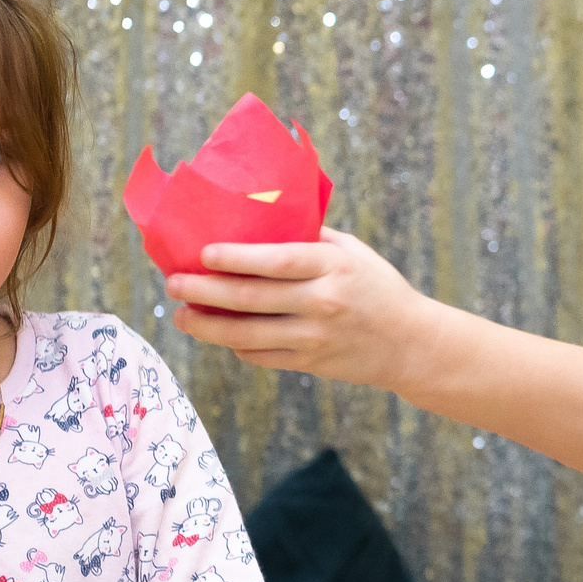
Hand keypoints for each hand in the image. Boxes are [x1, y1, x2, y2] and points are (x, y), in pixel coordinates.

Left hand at [166, 228, 429, 389]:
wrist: (410, 343)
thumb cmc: (377, 287)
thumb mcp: (352, 252)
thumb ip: (309, 237)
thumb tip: (256, 218)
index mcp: (333, 268)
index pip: (275, 261)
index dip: (234, 258)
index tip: (203, 253)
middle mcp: (322, 304)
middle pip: (250, 300)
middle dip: (203, 292)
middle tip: (173, 284)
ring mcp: (314, 338)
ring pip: (246, 335)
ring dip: (206, 326)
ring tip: (181, 315)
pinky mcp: (309, 363)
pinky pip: (259, 356)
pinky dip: (234, 345)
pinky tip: (219, 333)